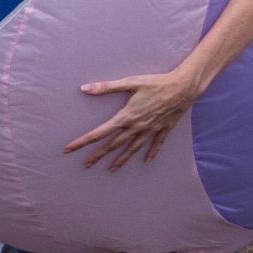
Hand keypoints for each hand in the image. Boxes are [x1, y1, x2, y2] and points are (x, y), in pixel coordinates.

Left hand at [66, 68, 201, 168]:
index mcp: (126, 117)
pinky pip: (155, 145)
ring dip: (120, 160)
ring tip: (111, 169)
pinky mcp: (163, 129)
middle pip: (113, 145)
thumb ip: (106, 87)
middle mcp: (136, 127)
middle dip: (98, 155)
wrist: (183, 87)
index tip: (69, 149)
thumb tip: (84, 88)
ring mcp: (150, 130)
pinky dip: (151, 153)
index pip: (99, 132)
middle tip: (85, 164)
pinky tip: (146, 161)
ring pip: (132, 149)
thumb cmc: (156, 83)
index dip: (83, 141)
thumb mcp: (130, 83)